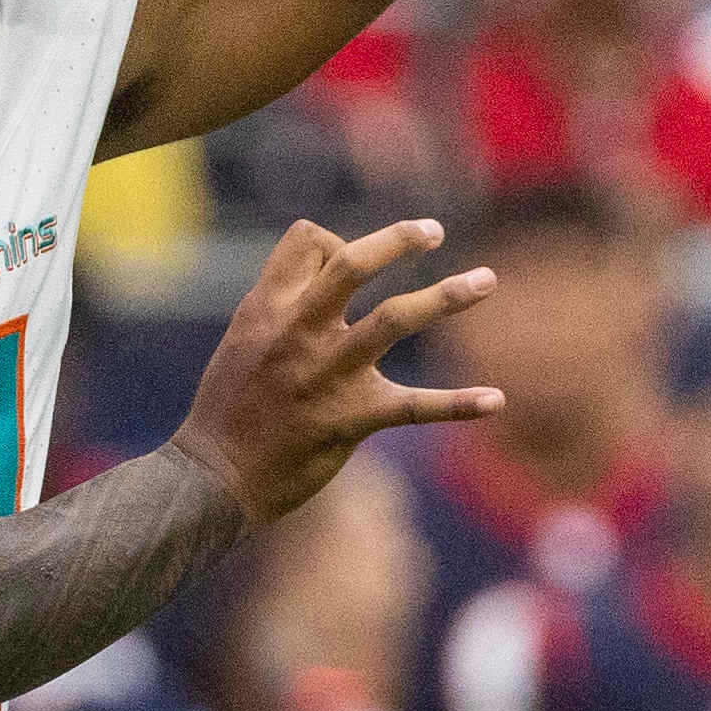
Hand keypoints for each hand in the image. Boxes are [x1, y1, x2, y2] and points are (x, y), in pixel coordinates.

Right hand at [173, 213, 507, 526]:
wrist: (214, 478)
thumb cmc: (230, 407)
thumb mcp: (244, 339)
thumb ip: (283, 304)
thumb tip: (326, 268)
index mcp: (268, 307)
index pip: (309, 241)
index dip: (337, 241)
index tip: (351, 259)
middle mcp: (298, 332)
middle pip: (353, 263)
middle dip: (399, 240)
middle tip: (434, 231)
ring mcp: (327, 374)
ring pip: (395, 319)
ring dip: (447, 296)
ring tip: (487, 279)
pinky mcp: (351, 418)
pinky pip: (416, 406)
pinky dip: (460, 403)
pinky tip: (496, 399)